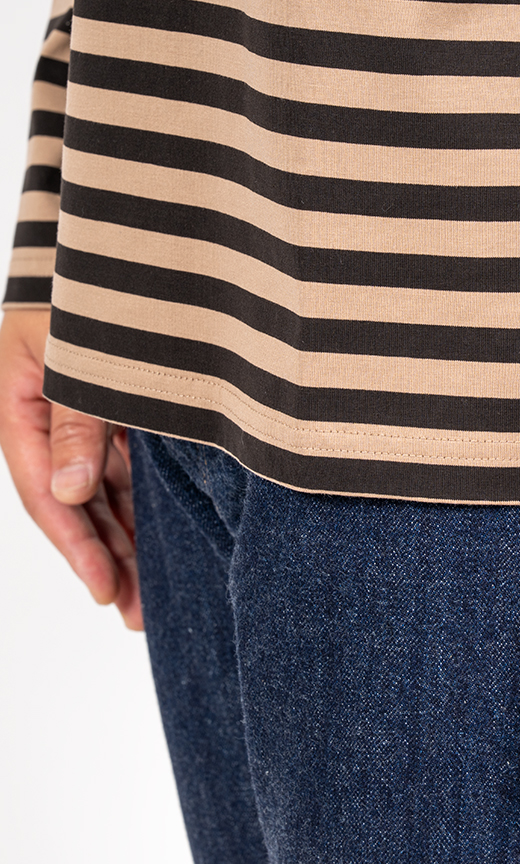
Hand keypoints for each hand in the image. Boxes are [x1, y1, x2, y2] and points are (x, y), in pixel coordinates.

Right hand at [0, 308, 140, 628]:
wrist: (125, 249)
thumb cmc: (92, 294)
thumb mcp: (73, 356)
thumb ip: (73, 423)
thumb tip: (70, 495)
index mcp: (18, 407)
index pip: (49, 492)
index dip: (77, 545)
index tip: (105, 590)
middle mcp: (50, 423)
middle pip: (78, 505)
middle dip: (107, 560)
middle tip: (135, 614)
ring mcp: (84, 421)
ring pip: (106, 495)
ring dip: (126, 543)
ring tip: (149, 599)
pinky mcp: (116, 416)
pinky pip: (127, 471)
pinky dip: (141, 507)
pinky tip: (157, 545)